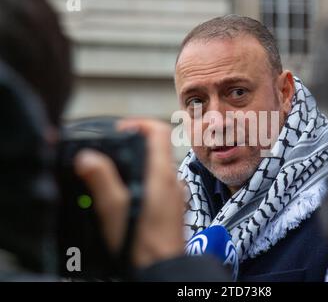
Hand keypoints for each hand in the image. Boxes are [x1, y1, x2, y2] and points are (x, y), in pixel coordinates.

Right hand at [74, 119, 184, 267]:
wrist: (162, 269)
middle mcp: (172, 181)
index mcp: (162, 174)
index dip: (139, 123)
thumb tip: (88, 157)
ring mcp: (174, 195)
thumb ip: (101, 179)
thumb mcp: (115, 208)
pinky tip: (128, 197)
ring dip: (139, 164)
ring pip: (158, 167)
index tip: (121, 129)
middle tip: (112, 153)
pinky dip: (145, 182)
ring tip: (116, 175)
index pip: (159, 131)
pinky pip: (159, 185)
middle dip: (134, 145)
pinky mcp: (172, 208)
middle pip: (157, 148)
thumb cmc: (142, 243)